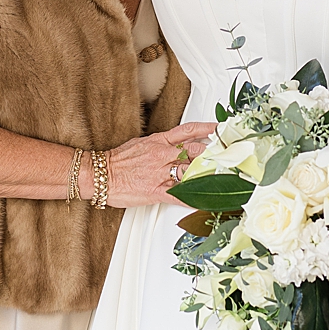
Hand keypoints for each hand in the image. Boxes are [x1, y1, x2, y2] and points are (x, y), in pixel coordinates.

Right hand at [102, 121, 216, 207]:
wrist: (99, 175)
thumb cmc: (117, 161)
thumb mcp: (141, 144)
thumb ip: (161, 144)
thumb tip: (175, 144)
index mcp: (159, 141)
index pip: (188, 131)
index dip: (207, 129)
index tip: (221, 128)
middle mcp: (163, 155)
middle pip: (195, 151)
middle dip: (214, 154)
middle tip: (229, 156)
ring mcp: (160, 173)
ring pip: (191, 172)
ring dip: (208, 175)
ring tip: (224, 177)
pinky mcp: (156, 191)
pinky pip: (180, 196)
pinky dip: (194, 199)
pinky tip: (206, 201)